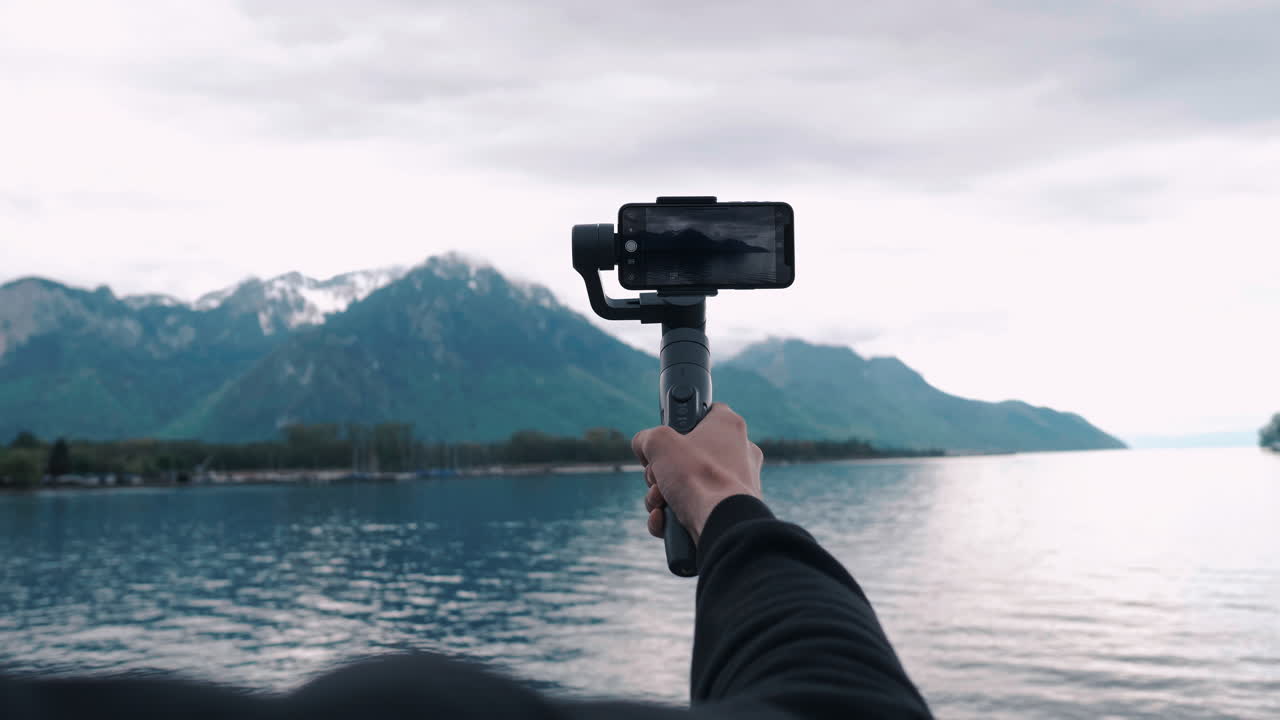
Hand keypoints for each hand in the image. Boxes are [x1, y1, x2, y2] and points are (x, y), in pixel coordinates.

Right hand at [631, 403, 763, 543]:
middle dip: (662, 470)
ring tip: (660, 502)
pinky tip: (664, 519)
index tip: (663, 437)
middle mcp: (739, 453)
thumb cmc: (698, 478)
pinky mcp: (731, 511)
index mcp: (729, 426)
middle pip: (687, 455)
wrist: (722, 525)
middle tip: (657, 476)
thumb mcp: (659, 443)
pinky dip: (674, 516)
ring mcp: (737, 484)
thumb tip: (643, 447)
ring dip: (662, 495)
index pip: (704, 412)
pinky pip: (695, 508)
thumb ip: (646, 438)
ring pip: (687, 485)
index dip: (678, 423)